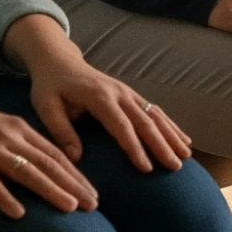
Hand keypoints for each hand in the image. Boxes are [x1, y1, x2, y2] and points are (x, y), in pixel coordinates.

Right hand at [0, 62, 99, 219]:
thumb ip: (19, 144)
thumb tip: (43, 167)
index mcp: (18, 128)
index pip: (55, 155)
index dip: (76, 175)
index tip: (93, 194)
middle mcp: (7, 137)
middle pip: (47, 163)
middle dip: (73, 185)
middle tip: (93, 205)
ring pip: (25, 171)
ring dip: (50, 190)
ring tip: (69, 208)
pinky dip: (4, 197)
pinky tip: (18, 214)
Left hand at [3, 13, 190, 176]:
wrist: (59, 62)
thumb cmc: (50, 87)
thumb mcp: (46, 107)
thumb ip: (60, 131)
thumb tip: (76, 159)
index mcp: (99, 97)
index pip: (121, 126)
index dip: (135, 148)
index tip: (146, 169)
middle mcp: (120, 93)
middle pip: (146, 121)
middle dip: (162, 145)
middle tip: (175, 167)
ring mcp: (129, 93)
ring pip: (156, 115)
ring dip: (172, 136)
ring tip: (186, 156)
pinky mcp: (132, 96)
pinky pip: (156, 111)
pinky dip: (171, 126)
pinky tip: (183, 140)